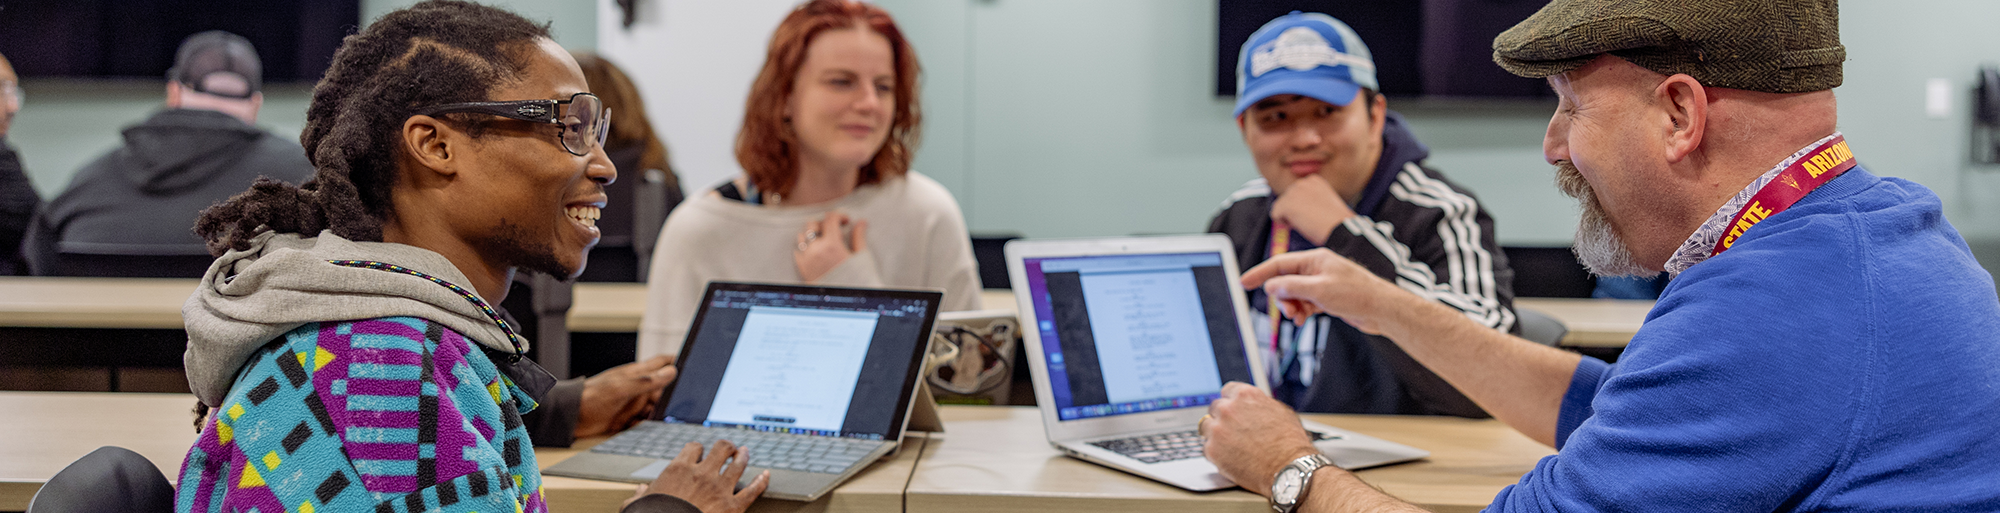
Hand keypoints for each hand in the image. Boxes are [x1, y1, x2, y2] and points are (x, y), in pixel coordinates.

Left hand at [577, 355, 676, 437]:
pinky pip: (644, 423)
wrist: (571, 417)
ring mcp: (633, 403)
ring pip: (656, 408)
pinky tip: (635, 425)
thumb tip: (671, 371)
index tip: (693, 364)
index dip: (677, 361)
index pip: (662, 362)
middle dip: (669, 398)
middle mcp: (638, 387)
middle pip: (663, 390)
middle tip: (672, 405)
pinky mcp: (627, 419)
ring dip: (656, 415)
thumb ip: (647, 380)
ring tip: (646, 417)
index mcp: (637, 373)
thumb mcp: (622, 387)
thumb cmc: (592, 396)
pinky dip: (644, 426)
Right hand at [625, 440, 768, 512]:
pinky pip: (753, 490)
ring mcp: (720, 488)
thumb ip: (641, 495)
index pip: (693, 448)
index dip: (697, 449)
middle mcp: (703, 474)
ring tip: (745, 452)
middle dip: (725, 447)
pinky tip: (766, 475)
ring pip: (738, 464)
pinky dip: (762, 481)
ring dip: (743, 456)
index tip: (698, 452)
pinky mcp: (733, 506)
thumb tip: (639, 492)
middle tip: (728, 448)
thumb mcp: (638, 506)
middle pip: (721, 448)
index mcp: (679, 470)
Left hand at [794, 210, 867, 282]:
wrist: (845, 302)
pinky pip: (797, 251)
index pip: (830, 219)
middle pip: (812, 224)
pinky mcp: (802, 268)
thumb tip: (861, 222)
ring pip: (802, 236)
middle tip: (834, 229)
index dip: (839, 215)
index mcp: (832, 245)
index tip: (846, 221)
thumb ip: (859, 237)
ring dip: (812, 234)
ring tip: (824, 239)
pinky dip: (804, 246)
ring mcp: (807, 259)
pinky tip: (815, 250)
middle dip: (824, 223)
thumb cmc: (856, 280)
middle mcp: (816, 250)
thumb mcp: (861, 257)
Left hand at [1202, 382, 1320, 496]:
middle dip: (1222, 418)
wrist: (1288, 468)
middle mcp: (1228, 409)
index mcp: (1245, 396)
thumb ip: (1259, 404)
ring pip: (1206, 427)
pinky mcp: (1212, 450)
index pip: (1227, 391)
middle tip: (1232, 431)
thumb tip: (1253, 405)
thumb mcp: (1280, 411)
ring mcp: (1218, 429)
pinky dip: (1216, 453)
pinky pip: (1207, 448)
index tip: (1231, 409)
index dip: (1231, 402)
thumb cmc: (1290, 443)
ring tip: (1229, 445)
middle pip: (1215, 408)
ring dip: (1214, 433)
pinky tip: (1230, 457)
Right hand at [1240, 248, 1406, 333]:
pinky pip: (1305, 302)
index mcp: (1315, 259)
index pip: (1279, 263)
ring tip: (1298, 318)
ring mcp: (1322, 283)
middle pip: (1285, 280)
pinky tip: (1303, 319)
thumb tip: (1271, 286)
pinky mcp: (1327, 297)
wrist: (1382, 310)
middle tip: (1287, 311)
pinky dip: (1301, 310)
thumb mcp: (1319, 291)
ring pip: (1294, 294)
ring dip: (1291, 307)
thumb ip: (1292, 287)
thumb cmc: (1357, 294)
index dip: (1260, 273)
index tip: (1243, 282)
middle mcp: (1317, 269)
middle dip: (1281, 297)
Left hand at [1270, 174, 1354, 245]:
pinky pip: (1275, 215)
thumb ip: (1310, 199)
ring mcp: (1293, 192)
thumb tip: (1297, 206)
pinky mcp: (1286, 203)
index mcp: (1313, 180)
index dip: (1302, 207)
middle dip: (1294, 211)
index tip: (1316, 213)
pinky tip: (1300, 224)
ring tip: (1307, 221)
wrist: (1340, 228)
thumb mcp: (1324, 202)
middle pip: (1286, 199)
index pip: (1296, 193)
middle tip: (1311, 219)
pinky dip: (1284, 223)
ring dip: (1289, 217)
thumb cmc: (1336, 221)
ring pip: (1280, 207)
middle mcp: (1302, 182)